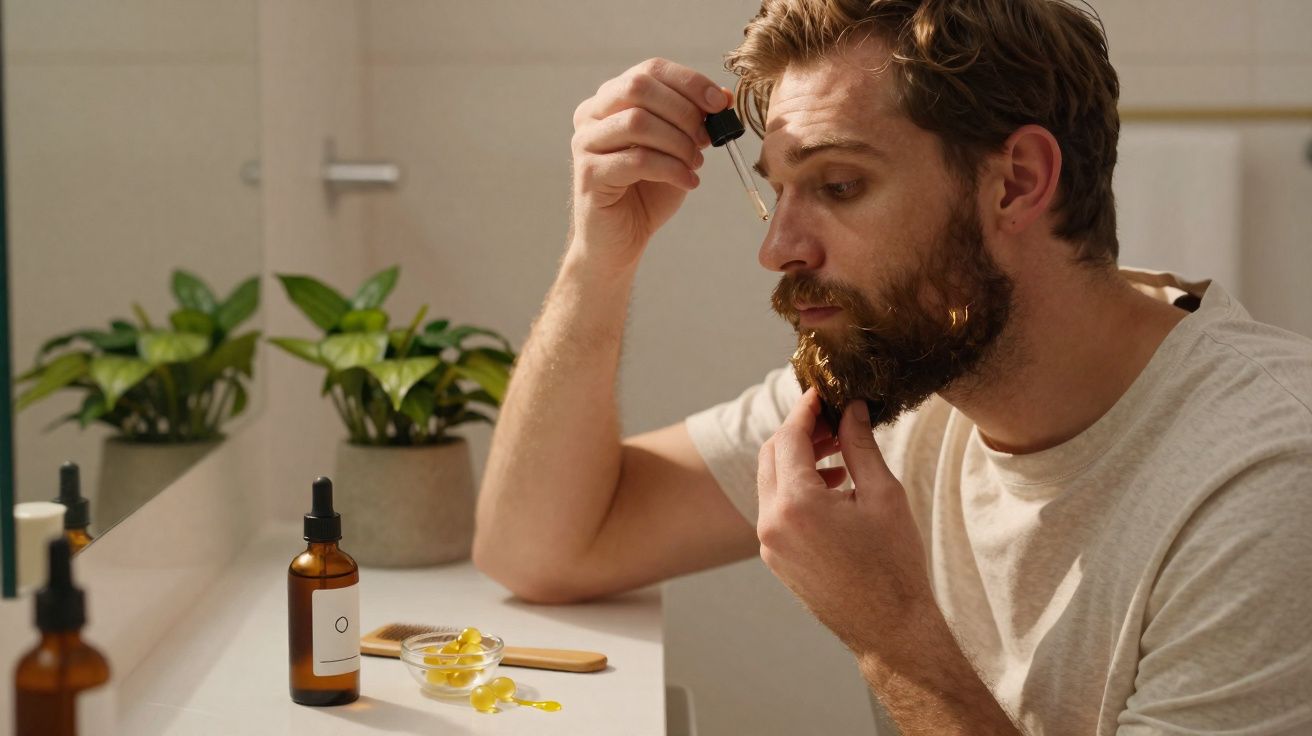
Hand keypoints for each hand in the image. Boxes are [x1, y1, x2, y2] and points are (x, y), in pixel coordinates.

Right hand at [569, 58, 731, 270]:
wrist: (620, 239)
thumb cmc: (647, 191)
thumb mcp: (678, 149)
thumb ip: (695, 121)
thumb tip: (724, 96)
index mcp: (611, 99)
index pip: (650, 70)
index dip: (689, 82)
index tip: (718, 104)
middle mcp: (591, 115)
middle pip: (639, 87)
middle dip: (683, 111)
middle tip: (706, 139)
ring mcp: (585, 143)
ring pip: (637, 122)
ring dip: (678, 142)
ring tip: (695, 164)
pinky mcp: (589, 174)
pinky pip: (636, 160)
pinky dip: (671, 169)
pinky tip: (689, 182)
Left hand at [756, 388, 933, 654]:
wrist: (890, 629)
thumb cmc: (894, 564)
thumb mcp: (883, 494)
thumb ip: (859, 444)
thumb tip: (850, 408)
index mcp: (796, 503)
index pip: (789, 437)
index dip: (806, 409)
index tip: (821, 392)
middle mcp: (771, 522)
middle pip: (772, 455)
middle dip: (799, 432)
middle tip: (833, 422)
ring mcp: (769, 543)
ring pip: (771, 482)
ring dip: (798, 460)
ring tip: (839, 455)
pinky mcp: (775, 557)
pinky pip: (776, 509)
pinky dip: (796, 489)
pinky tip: (832, 488)